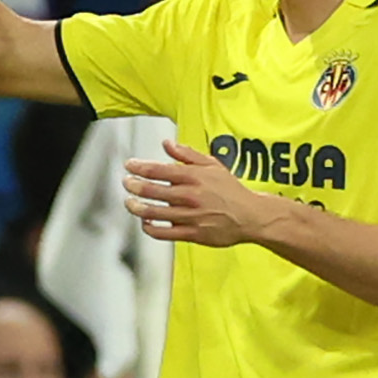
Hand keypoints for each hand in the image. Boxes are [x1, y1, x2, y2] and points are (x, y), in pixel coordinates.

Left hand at [125, 139, 270, 247]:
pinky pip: (163, 233)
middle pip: (151, 190)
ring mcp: (190, 216)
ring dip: (136, 207)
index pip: (159, 170)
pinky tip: (145, 222)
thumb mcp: (212, 165)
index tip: (129, 165)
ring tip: (129, 203)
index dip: (139, 167)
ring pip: (154, 212)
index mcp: (194, 177)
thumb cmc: (230, 190)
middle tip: (126, 183)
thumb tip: (166, 143)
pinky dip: (149, 227)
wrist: (250, 215)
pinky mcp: (192, 234)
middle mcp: (189, 196)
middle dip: (133, 186)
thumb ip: (187, 154)